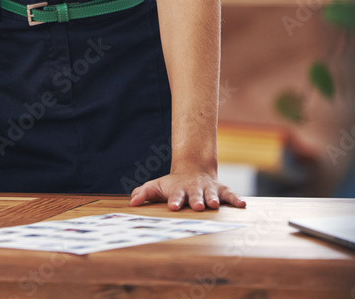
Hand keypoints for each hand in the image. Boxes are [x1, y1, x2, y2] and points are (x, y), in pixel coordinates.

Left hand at [129, 169, 246, 210]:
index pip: (175, 195)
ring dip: (213, 199)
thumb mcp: (157, 186)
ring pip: (212, 193)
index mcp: (178, 190)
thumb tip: (131, 202)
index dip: (174, 200)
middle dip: (196, 200)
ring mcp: (208, 189)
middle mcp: (194, 189)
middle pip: (195, 195)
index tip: (173, 206)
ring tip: (214, 204)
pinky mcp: (221, 190)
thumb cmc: (172, 184)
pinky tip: (243, 205)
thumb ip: (144, 193)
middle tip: (198, 206)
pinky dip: (236, 199)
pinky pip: (230, 194)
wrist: (193, 168)